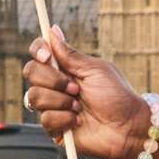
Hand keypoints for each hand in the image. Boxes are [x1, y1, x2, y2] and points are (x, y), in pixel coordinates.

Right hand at [23, 26, 152, 158]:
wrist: (127, 128)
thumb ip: (70, 54)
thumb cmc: (118, 97)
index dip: (38, 51)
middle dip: (53, 80)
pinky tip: (78, 121)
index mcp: (66, 68)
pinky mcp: (54, 128)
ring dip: (60, 101)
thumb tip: (53, 31)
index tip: (47, 56)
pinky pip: (45, 119)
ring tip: (80, 107)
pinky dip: (64, 119)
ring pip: (34, 97)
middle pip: (31, 72)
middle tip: (76, 88)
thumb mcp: (95, 70)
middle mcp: (56, 86)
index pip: (39, 53)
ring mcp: (53, 106)